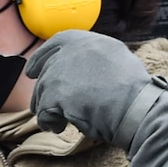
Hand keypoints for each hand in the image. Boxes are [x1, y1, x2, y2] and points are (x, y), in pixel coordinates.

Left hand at [25, 29, 166, 147]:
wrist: (136, 108)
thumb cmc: (133, 91)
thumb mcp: (117, 58)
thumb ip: (95, 57)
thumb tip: (83, 66)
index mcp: (88, 40)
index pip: (56, 43)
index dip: (40, 58)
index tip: (31, 71)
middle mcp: (71, 51)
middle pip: (46, 70)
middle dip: (41, 90)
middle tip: (40, 105)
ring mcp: (61, 71)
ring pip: (42, 91)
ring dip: (46, 108)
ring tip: (58, 121)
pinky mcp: (56, 94)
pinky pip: (43, 111)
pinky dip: (49, 122)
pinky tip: (59, 127)